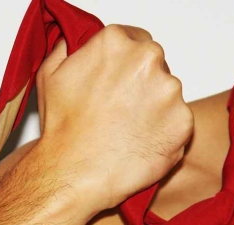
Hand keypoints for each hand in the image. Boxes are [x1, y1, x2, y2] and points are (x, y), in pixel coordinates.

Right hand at [34, 24, 194, 212]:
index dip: (128, 62)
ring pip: (169, 94)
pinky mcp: (183, 122)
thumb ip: (69, 48)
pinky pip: (179, 122)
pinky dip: (165, 132)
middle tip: (122, 109)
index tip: (121, 80)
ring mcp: (169, 91)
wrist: (74, 174)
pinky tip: (142, 144)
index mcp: (116, 42)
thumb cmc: (62, 130)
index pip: (137, 40)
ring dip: (156, 107)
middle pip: (156, 64)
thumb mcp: (50, 74)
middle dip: (143, 83)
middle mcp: (147, 60)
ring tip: (129, 131)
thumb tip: (75, 43)